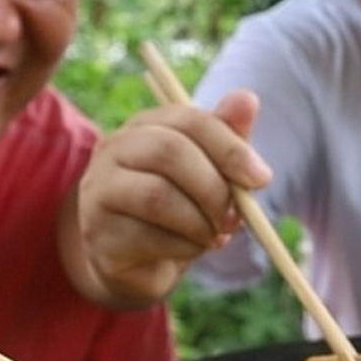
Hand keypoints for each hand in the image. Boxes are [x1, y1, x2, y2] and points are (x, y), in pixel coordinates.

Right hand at [71, 89, 271, 306]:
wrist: (141, 261)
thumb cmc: (181, 208)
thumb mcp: (209, 172)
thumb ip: (226, 138)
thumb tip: (247, 98)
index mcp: (145, 126)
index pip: (189, 119)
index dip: (230, 147)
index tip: (262, 178)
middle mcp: (113, 150)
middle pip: (169, 152)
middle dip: (214, 188)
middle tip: (235, 217)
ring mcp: (99, 191)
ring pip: (157, 196)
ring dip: (200, 222)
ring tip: (215, 235)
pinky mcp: (98, 233)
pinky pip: (148, 237)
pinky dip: (185, 247)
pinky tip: (193, 248)